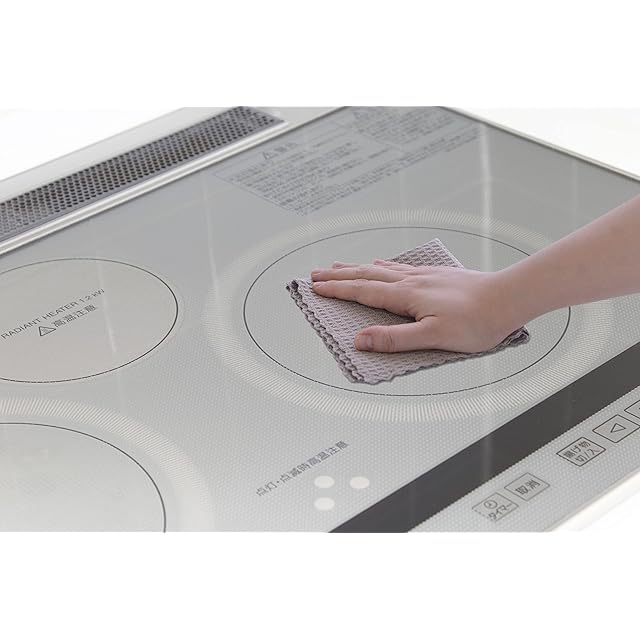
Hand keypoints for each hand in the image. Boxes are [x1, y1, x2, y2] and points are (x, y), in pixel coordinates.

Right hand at [310, 260, 520, 353]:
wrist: (510, 297)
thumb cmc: (477, 321)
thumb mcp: (433, 337)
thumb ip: (394, 339)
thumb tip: (360, 340)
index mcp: (407, 296)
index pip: (363, 291)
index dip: (337, 290)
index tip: (315, 287)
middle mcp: (412, 281)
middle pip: (367, 275)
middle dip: (339, 276)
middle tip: (316, 274)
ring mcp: (424, 275)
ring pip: (382, 269)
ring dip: (357, 268)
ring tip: (339, 265)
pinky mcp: (437, 275)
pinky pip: (401, 267)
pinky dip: (384, 265)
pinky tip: (383, 264)